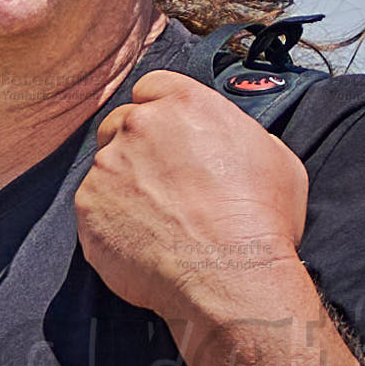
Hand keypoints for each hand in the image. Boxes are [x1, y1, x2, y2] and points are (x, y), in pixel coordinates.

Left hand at [73, 70, 309, 325]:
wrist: (231, 278)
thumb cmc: (261, 222)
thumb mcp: (276, 159)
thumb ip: (241, 137)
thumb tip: (233, 144)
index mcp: (185, 103)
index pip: (153, 87)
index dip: (159, 112)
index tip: (167, 136)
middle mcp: (140, 125)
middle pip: (122, 123)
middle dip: (136, 147)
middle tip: (160, 183)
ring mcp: (108, 165)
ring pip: (105, 166)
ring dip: (123, 186)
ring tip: (155, 221)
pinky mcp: (88, 207)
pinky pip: (93, 208)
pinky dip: (110, 222)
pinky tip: (141, 242)